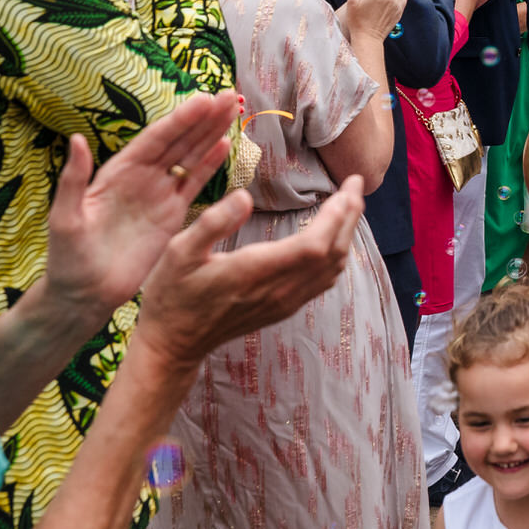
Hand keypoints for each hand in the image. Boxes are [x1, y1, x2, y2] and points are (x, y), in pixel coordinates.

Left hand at [43, 92, 240, 327]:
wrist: (86, 294)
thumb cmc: (67, 258)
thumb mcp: (65, 218)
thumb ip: (73, 179)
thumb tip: (77, 139)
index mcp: (117, 173)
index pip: (154, 140)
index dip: (179, 120)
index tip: (201, 101)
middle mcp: (141, 178)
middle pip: (177, 141)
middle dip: (202, 119)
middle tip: (226, 96)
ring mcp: (159, 195)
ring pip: (190, 157)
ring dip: (210, 134)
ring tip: (231, 111)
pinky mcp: (172, 215)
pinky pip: (194, 184)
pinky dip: (209, 164)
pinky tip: (224, 145)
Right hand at [135, 176, 363, 372]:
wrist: (174, 343)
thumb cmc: (172, 294)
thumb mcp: (178, 252)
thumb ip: (213, 223)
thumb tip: (245, 196)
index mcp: (256, 270)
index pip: (314, 243)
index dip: (337, 215)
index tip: (347, 186)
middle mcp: (279, 289)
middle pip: (332, 252)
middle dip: (350, 216)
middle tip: (355, 184)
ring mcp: (285, 301)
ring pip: (333, 268)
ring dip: (347, 234)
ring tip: (350, 204)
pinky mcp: (285, 307)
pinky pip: (323, 280)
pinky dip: (337, 253)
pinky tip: (334, 237)